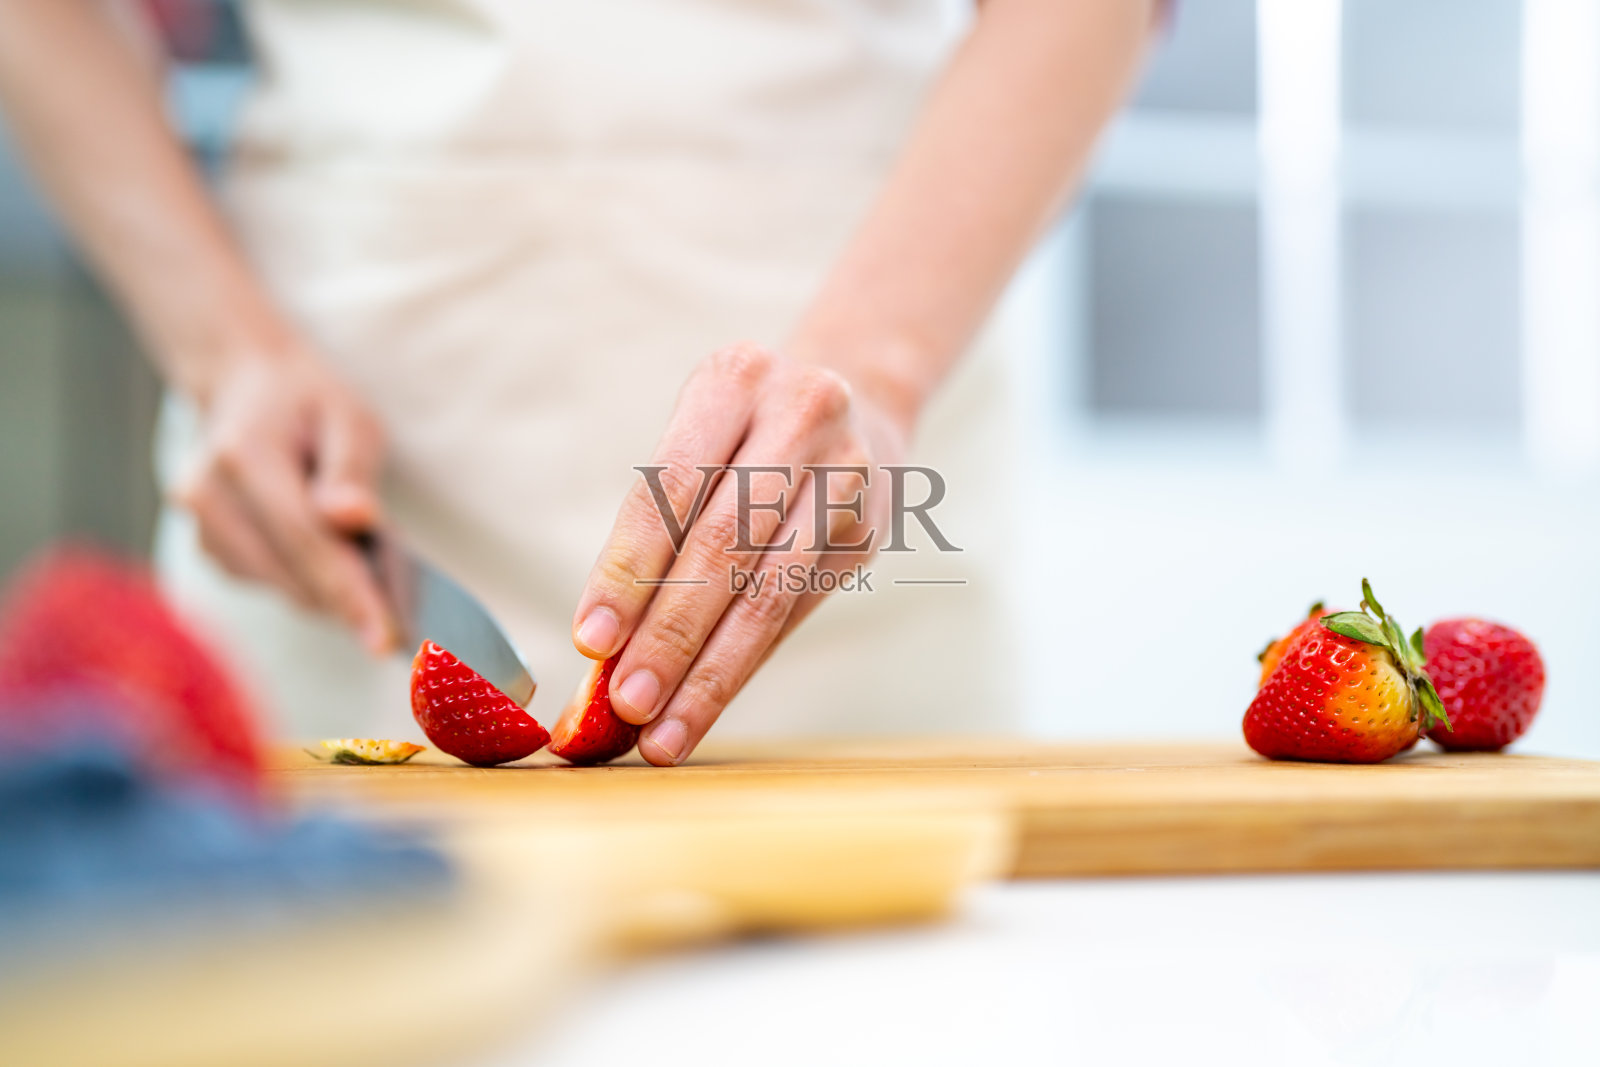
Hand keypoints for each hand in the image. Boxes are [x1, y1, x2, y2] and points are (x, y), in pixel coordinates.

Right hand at [172, 348, 395, 652]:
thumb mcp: (349, 417)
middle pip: (292, 575)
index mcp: (244, 455)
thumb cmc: (308, 400)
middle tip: (410, 604)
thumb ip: (350, 470)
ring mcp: (201, 525)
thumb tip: (353, 519)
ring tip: (372, 562)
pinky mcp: (209, 548)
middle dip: (353, 598)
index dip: (349, 594)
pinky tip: (334, 554)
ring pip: (283, 588)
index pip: (304, 540)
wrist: (246, 384)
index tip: (386, 640)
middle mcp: (208, 494)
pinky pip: (271, 584)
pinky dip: (310, 579)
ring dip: (333, 589)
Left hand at [571, 343, 913, 765]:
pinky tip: (704, 707)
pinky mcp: (868, 528)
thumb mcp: (700, 434)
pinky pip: (794, 609)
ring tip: (661, 731)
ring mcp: (848, 472)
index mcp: (735, 378)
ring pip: (769, 589)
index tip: (590, 640)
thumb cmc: (744, 432)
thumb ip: (660, 526)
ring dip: (709, 670)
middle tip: (623, 704)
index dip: (628, 568)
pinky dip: (743, 664)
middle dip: (669, 633)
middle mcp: (801, 414)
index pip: (671, 485)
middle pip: (724, 542)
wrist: (860, 397)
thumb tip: (603, 647)